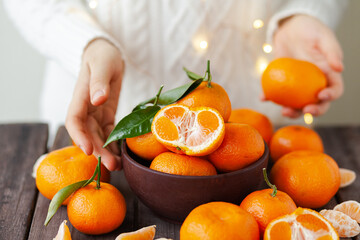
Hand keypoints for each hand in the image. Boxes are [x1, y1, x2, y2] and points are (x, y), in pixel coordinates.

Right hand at [65, 38, 123, 170]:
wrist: (106, 53)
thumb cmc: (102, 55)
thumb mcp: (102, 65)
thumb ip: (99, 82)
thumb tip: (97, 99)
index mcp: (81, 97)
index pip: (74, 121)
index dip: (79, 137)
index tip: (88, 150)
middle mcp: (86, 108)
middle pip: (88, 134)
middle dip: (98, 151)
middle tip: (112, 166)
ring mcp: (96, 113)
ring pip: (99, 136)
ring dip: (107, 151)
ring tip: (118, 166)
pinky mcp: (107, 114)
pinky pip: (109, 132)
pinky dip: (114, 144)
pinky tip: (122, 155)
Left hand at [271, 14, 343, 117]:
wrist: (290, 27)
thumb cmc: (310, 29)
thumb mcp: (323, 36)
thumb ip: (331, 51)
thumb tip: (340, 68)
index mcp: (329, 74)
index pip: (334, 89)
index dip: (330, 96)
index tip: (321, 96)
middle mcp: (314, 83)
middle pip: (317, 102)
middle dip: (312, 111)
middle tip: (303, 111)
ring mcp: (297, 85)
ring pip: (297, 103)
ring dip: (291, 110)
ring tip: (283, 111)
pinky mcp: (282, 82)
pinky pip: (276, 93)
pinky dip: (270, 97)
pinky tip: (263, 97)